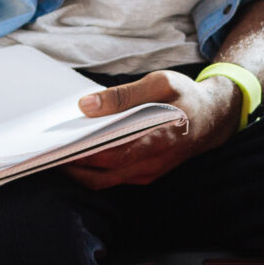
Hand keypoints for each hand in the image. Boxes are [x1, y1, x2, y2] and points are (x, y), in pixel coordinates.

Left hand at [66, 72, 240, 188]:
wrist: (215, 118)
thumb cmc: (187, 97)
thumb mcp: (160, 83)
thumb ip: (123, 95)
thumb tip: (86, 105)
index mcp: (155, 140)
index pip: (108, 156)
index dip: (79, 155)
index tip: (55, 147)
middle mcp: (150, 164)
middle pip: (100, 175)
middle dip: (71, 166)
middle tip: (48, 151)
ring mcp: (148, 173)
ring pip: (105, 181)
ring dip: (80, 171)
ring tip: (59, 151)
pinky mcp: (146, 174)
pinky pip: (114, 179)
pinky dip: (95, 170)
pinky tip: (82, 153)